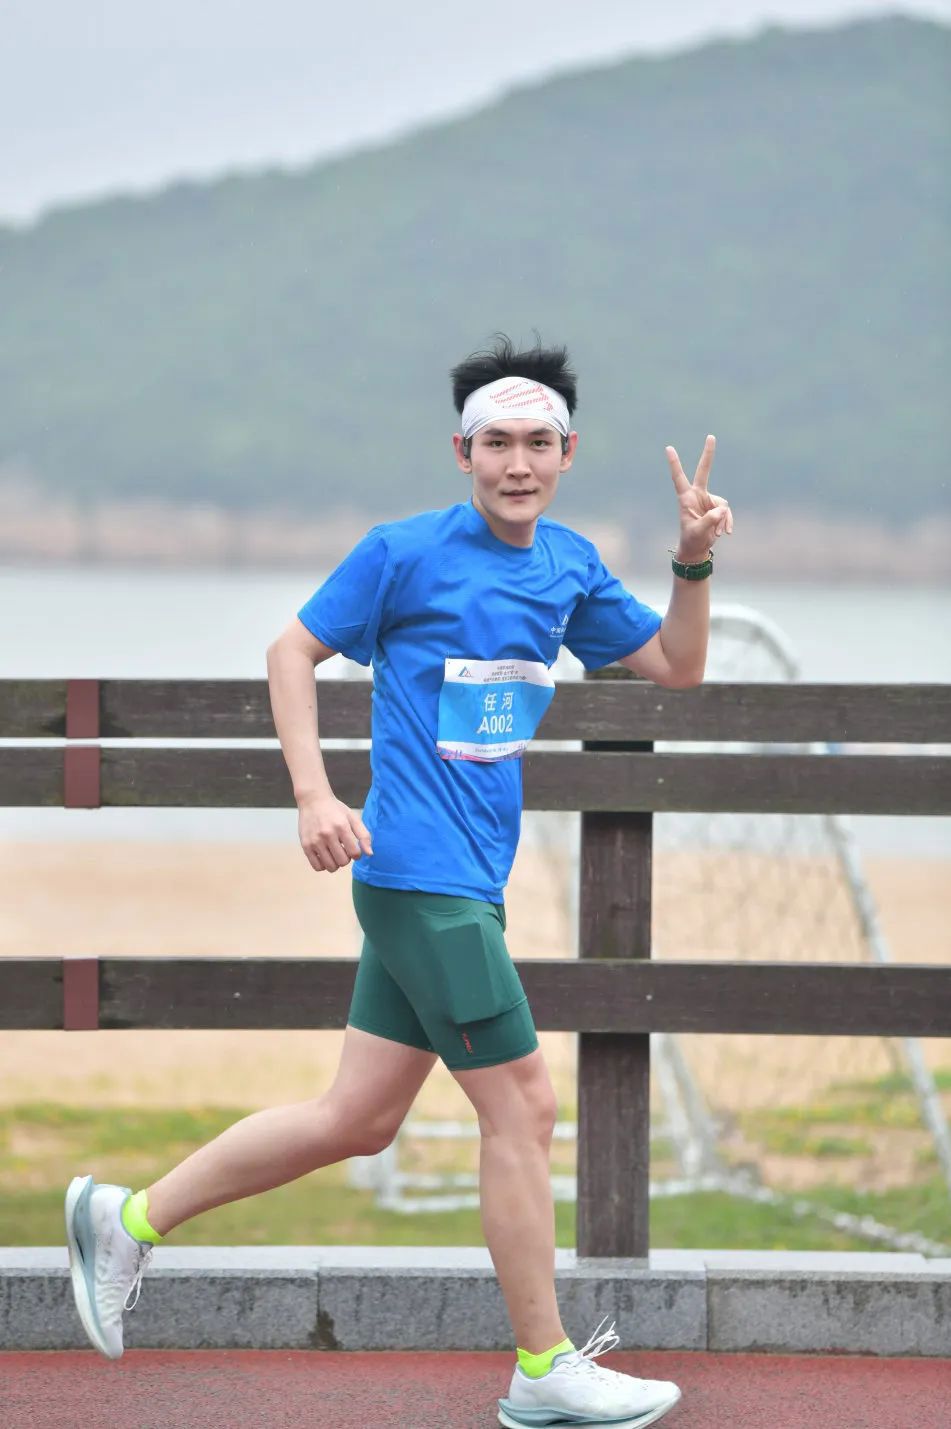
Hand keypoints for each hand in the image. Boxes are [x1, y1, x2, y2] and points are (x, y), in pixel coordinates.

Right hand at [298, 794, 373, 872]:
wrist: (313, 800)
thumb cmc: (335, 810)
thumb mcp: (352, 818)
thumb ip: (364, 835)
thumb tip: (370, 854)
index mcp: (341, 827)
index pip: (354, 853)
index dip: (357, 855)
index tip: (354, 850)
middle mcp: (327, 834)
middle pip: (342, 862)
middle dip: (346, 859)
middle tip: (343, 850)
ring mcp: (315, 841)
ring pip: (330, 867)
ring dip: (335, 864)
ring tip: (334, 854)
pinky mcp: (305, 845)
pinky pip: (317, 867)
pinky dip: (323, 866)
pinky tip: (325, 856)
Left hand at [665, 435, 732, 561]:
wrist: (697, 548)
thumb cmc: (692, 539)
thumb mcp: (699, 531)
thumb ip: (709, 520)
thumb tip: (721, 510)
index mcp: (686, 498)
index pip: (679, 478)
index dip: (675, 464)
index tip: (668, 448)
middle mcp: (697, 495)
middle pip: (704, 472)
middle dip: (708, 455)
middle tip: (711, 437)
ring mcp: (709, 500)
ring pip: (722, 504)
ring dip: (722, 520)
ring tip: (717, 533)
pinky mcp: (718, 508)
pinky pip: (727, 512)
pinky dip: (727, 522)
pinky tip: (725, 533)